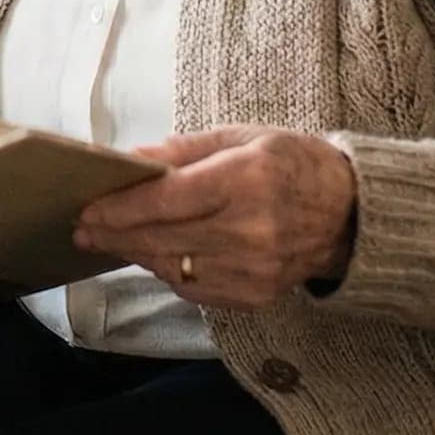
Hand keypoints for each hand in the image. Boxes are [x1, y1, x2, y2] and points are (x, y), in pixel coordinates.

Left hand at [72, 127, 356, 310]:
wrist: (351, 215)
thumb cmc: (292, 165)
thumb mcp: (240, 138)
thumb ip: (182, 152)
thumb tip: (129, 161)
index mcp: (245, 181)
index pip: (166, 201)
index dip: (119, 209)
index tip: (87, 210)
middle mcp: (250, 230)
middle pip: (162, 238)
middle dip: (115, 234)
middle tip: (82, 229)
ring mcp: (254, 269)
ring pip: (172, 267)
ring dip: (136, 254)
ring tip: (111, 240)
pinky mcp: (256, 296)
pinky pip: (194, 289)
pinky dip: (168, 271)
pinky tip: (154, 255)